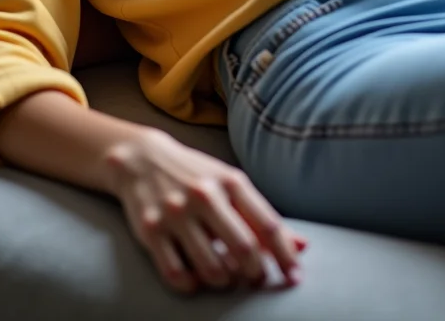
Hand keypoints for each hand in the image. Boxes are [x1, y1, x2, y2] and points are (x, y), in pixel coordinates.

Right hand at [103, 128, 308, 294]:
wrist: (141, 159)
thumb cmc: (195, 174)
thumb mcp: (230, 185)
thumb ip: (262, 216)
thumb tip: (303, 246)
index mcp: (230, 182)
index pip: (268, 225)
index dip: (286, 257)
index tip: (295, 278)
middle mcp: (204, 195)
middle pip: (244, 249)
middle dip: (255, 273)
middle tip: (254, 277)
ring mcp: (176, 213)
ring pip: (212, 268)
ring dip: (225, 281)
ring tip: (226, 277)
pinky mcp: (151, 231)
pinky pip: (178, 274)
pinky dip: (192, 285)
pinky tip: (196, 278)